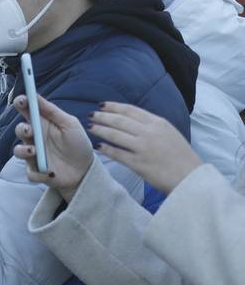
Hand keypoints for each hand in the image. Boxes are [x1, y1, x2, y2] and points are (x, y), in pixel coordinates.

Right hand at [10, 93, 94, 201]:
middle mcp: (35, 139)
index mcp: (41, 124)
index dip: (21, 104)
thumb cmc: (78, 144)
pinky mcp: (36, 171)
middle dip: (21, 128)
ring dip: (23, 151)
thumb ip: (53, 111)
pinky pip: (30, 173)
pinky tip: (51, 173)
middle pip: (19, 130)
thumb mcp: (70, 124)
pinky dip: (38, 173)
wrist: (86, 171)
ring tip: (34, 152)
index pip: (26, 111)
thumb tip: (35, 95)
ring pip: (18, 151)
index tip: (22, 100)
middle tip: (29, 130)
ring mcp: (34, 155)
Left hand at [88, 102, 202, 194]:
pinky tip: (97, 146)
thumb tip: (133, 120)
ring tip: (91, 128)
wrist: (192, 178)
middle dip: (102, 117)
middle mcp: (149, 133)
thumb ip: (153, 126)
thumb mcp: (170, 133)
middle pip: (119, 120)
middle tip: (91, 115)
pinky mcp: (139, 164)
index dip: (113, 106)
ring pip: (114, 135)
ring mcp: (143, 148)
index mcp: (158, 123)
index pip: (130, 110)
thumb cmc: (182, 157)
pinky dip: (105, 149)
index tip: (102, 106)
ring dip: (100, 130)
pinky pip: (117, 153)